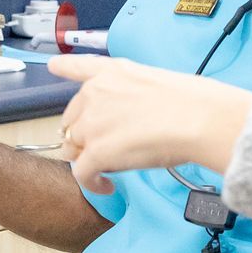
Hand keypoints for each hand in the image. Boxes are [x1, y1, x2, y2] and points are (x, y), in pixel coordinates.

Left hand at [46, 55, 251, 193]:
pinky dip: (92, 183)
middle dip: (83, 135)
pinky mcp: (95, 152)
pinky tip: (106, 186)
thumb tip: (134, 115)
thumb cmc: (192, 101)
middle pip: (73, 120)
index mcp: (112, 73)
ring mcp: (92, 123)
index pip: (79, 66)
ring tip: (108, 169)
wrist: (197, 118)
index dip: (64, 67)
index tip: (54, 65)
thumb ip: (133, 94)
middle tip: (106, 149)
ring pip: (73, 147)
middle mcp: (95, 94)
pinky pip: (81, 173)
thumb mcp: (157, 80)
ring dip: (86, 159)